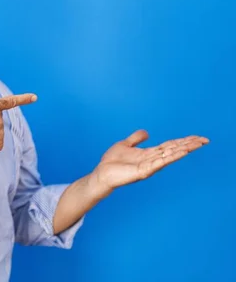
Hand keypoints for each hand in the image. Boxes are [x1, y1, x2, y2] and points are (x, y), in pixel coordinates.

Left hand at [92, 130, 209, 195]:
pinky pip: (160, 163)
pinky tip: (181, 152)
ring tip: (197, 144)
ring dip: (184, 149)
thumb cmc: (112, 162)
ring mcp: (149, 166)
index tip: (197, 137)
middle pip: (174, 150)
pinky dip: (171, 157)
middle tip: (204, 139)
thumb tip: (146, 132)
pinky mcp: (144, 171)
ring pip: (170, 156)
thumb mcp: (125, 144)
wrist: (101, 174)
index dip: (183, 141)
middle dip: (189, 145)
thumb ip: (136, 139)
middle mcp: (152, 160)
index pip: (170, 146)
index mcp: (149, 153)